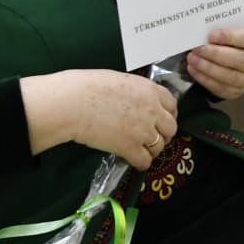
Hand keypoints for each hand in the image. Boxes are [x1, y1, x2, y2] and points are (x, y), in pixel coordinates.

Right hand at [21, 69, 178, 170]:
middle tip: (150, 138)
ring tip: (138, 150)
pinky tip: (131, 159)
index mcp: (150, 90)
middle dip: (162, 134)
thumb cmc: (88, 87)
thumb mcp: (120, 81)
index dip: (168, 116)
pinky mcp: (130, 147)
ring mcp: (143, 130)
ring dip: (151, 150)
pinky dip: (139, 162)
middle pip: (170, 128)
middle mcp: (152, 110)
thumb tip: (136, 101)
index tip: (160, 122)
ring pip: (159, 146)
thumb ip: (136, 92)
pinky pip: (144, 161)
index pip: (172, 106)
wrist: (72, 103)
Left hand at [186, 27, 243, 99]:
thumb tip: (205, 30)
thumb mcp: (235, 30)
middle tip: (199, 49)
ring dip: (208, 68)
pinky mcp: (237, 91)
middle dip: (216, 54)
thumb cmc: (235, 41)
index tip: (212, 35)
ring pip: (230, 76)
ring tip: (193, 58)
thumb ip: (224, 29)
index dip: (232, 37)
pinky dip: (204, 79)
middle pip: (240, 60)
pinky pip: (220, 88)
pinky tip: (194, 69)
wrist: (239, 57)